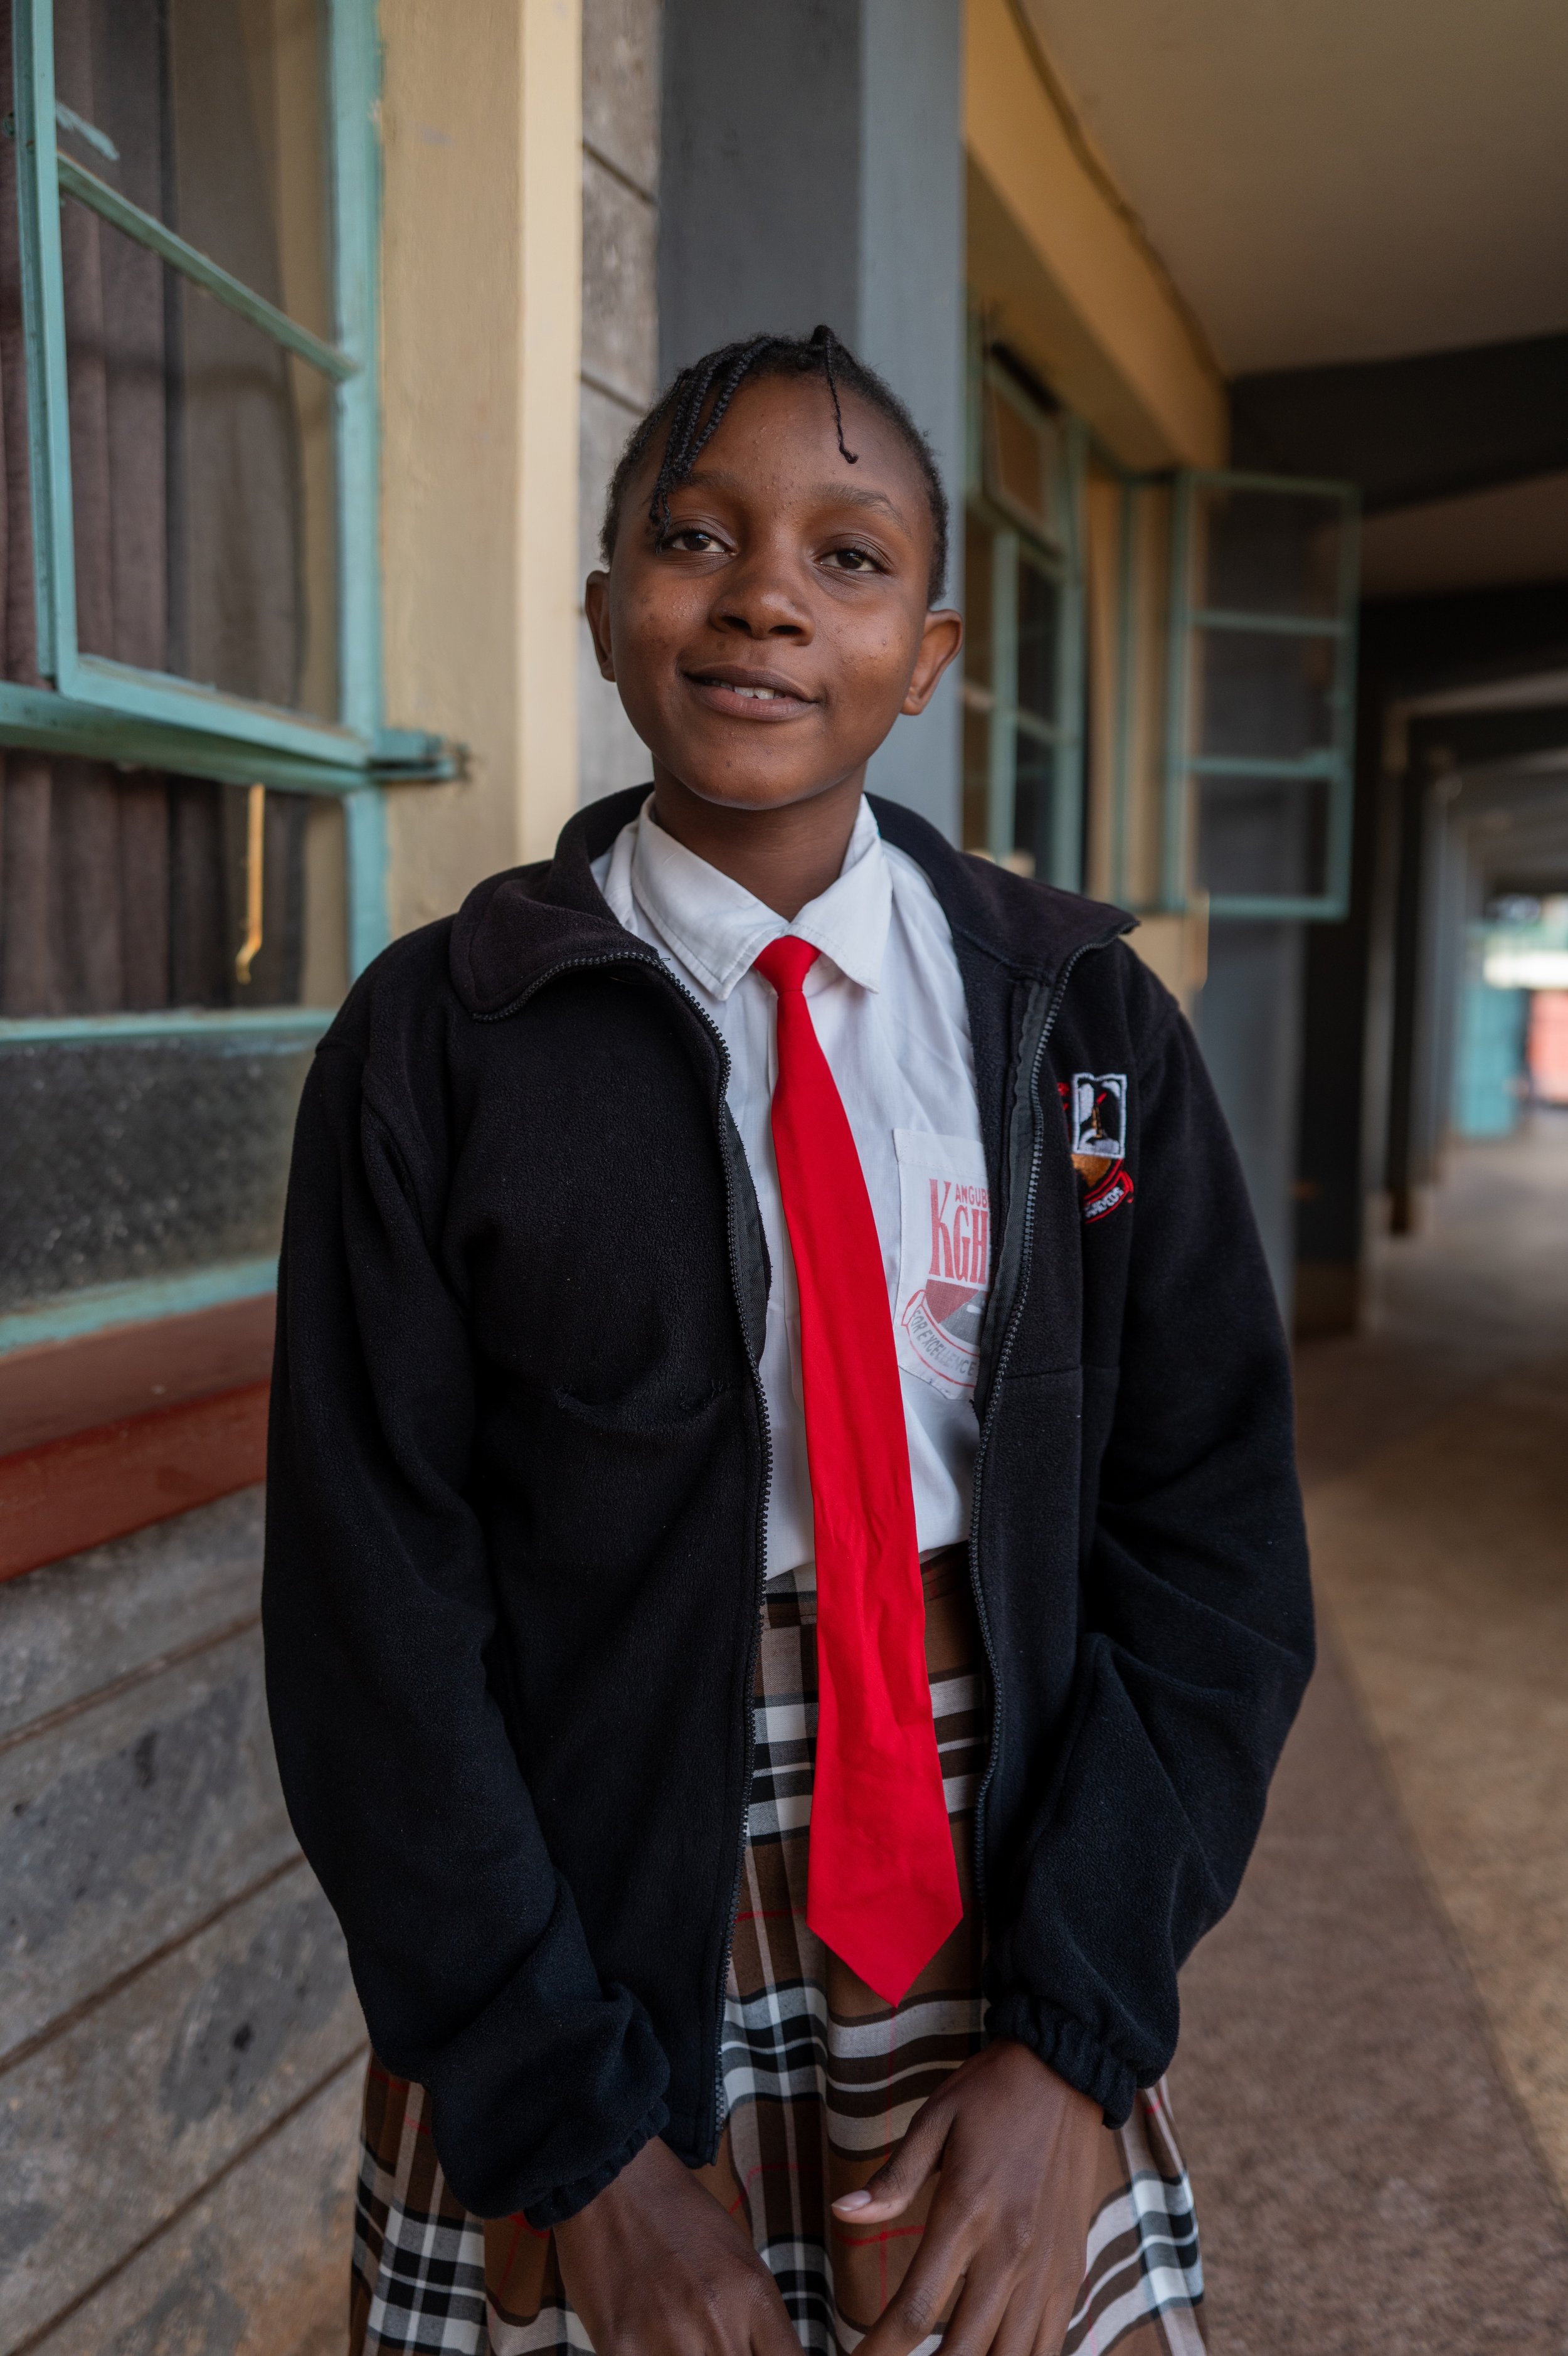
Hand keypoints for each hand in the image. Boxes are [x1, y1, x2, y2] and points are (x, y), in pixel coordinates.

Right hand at [554, 2134, 798, 2355]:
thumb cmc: (680, 2216)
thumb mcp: (739, 2258)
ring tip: (672, 2332)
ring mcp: (669, 2341)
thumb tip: (760, 2355)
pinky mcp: (621, 2350)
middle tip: (708, 2339)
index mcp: (753, 2295)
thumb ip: (755, 2320)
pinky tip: (642, 2336)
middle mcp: (718, 2323)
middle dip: (725, 2354)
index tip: (754, 2353)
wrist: (614, 2183)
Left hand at [833, 2038, 1101, 2355]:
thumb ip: (893, 2179)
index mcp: (966, 2215)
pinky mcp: (1072, 2269)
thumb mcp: (934, 2121)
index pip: (916, 2310)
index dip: (880, 2351)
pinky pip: (1049, 2341)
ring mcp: (1046, 2267)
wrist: (1066, 2070)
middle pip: (965, 2351)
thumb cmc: (991, 2095)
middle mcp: (1010, 2252)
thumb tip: (843, 2212)